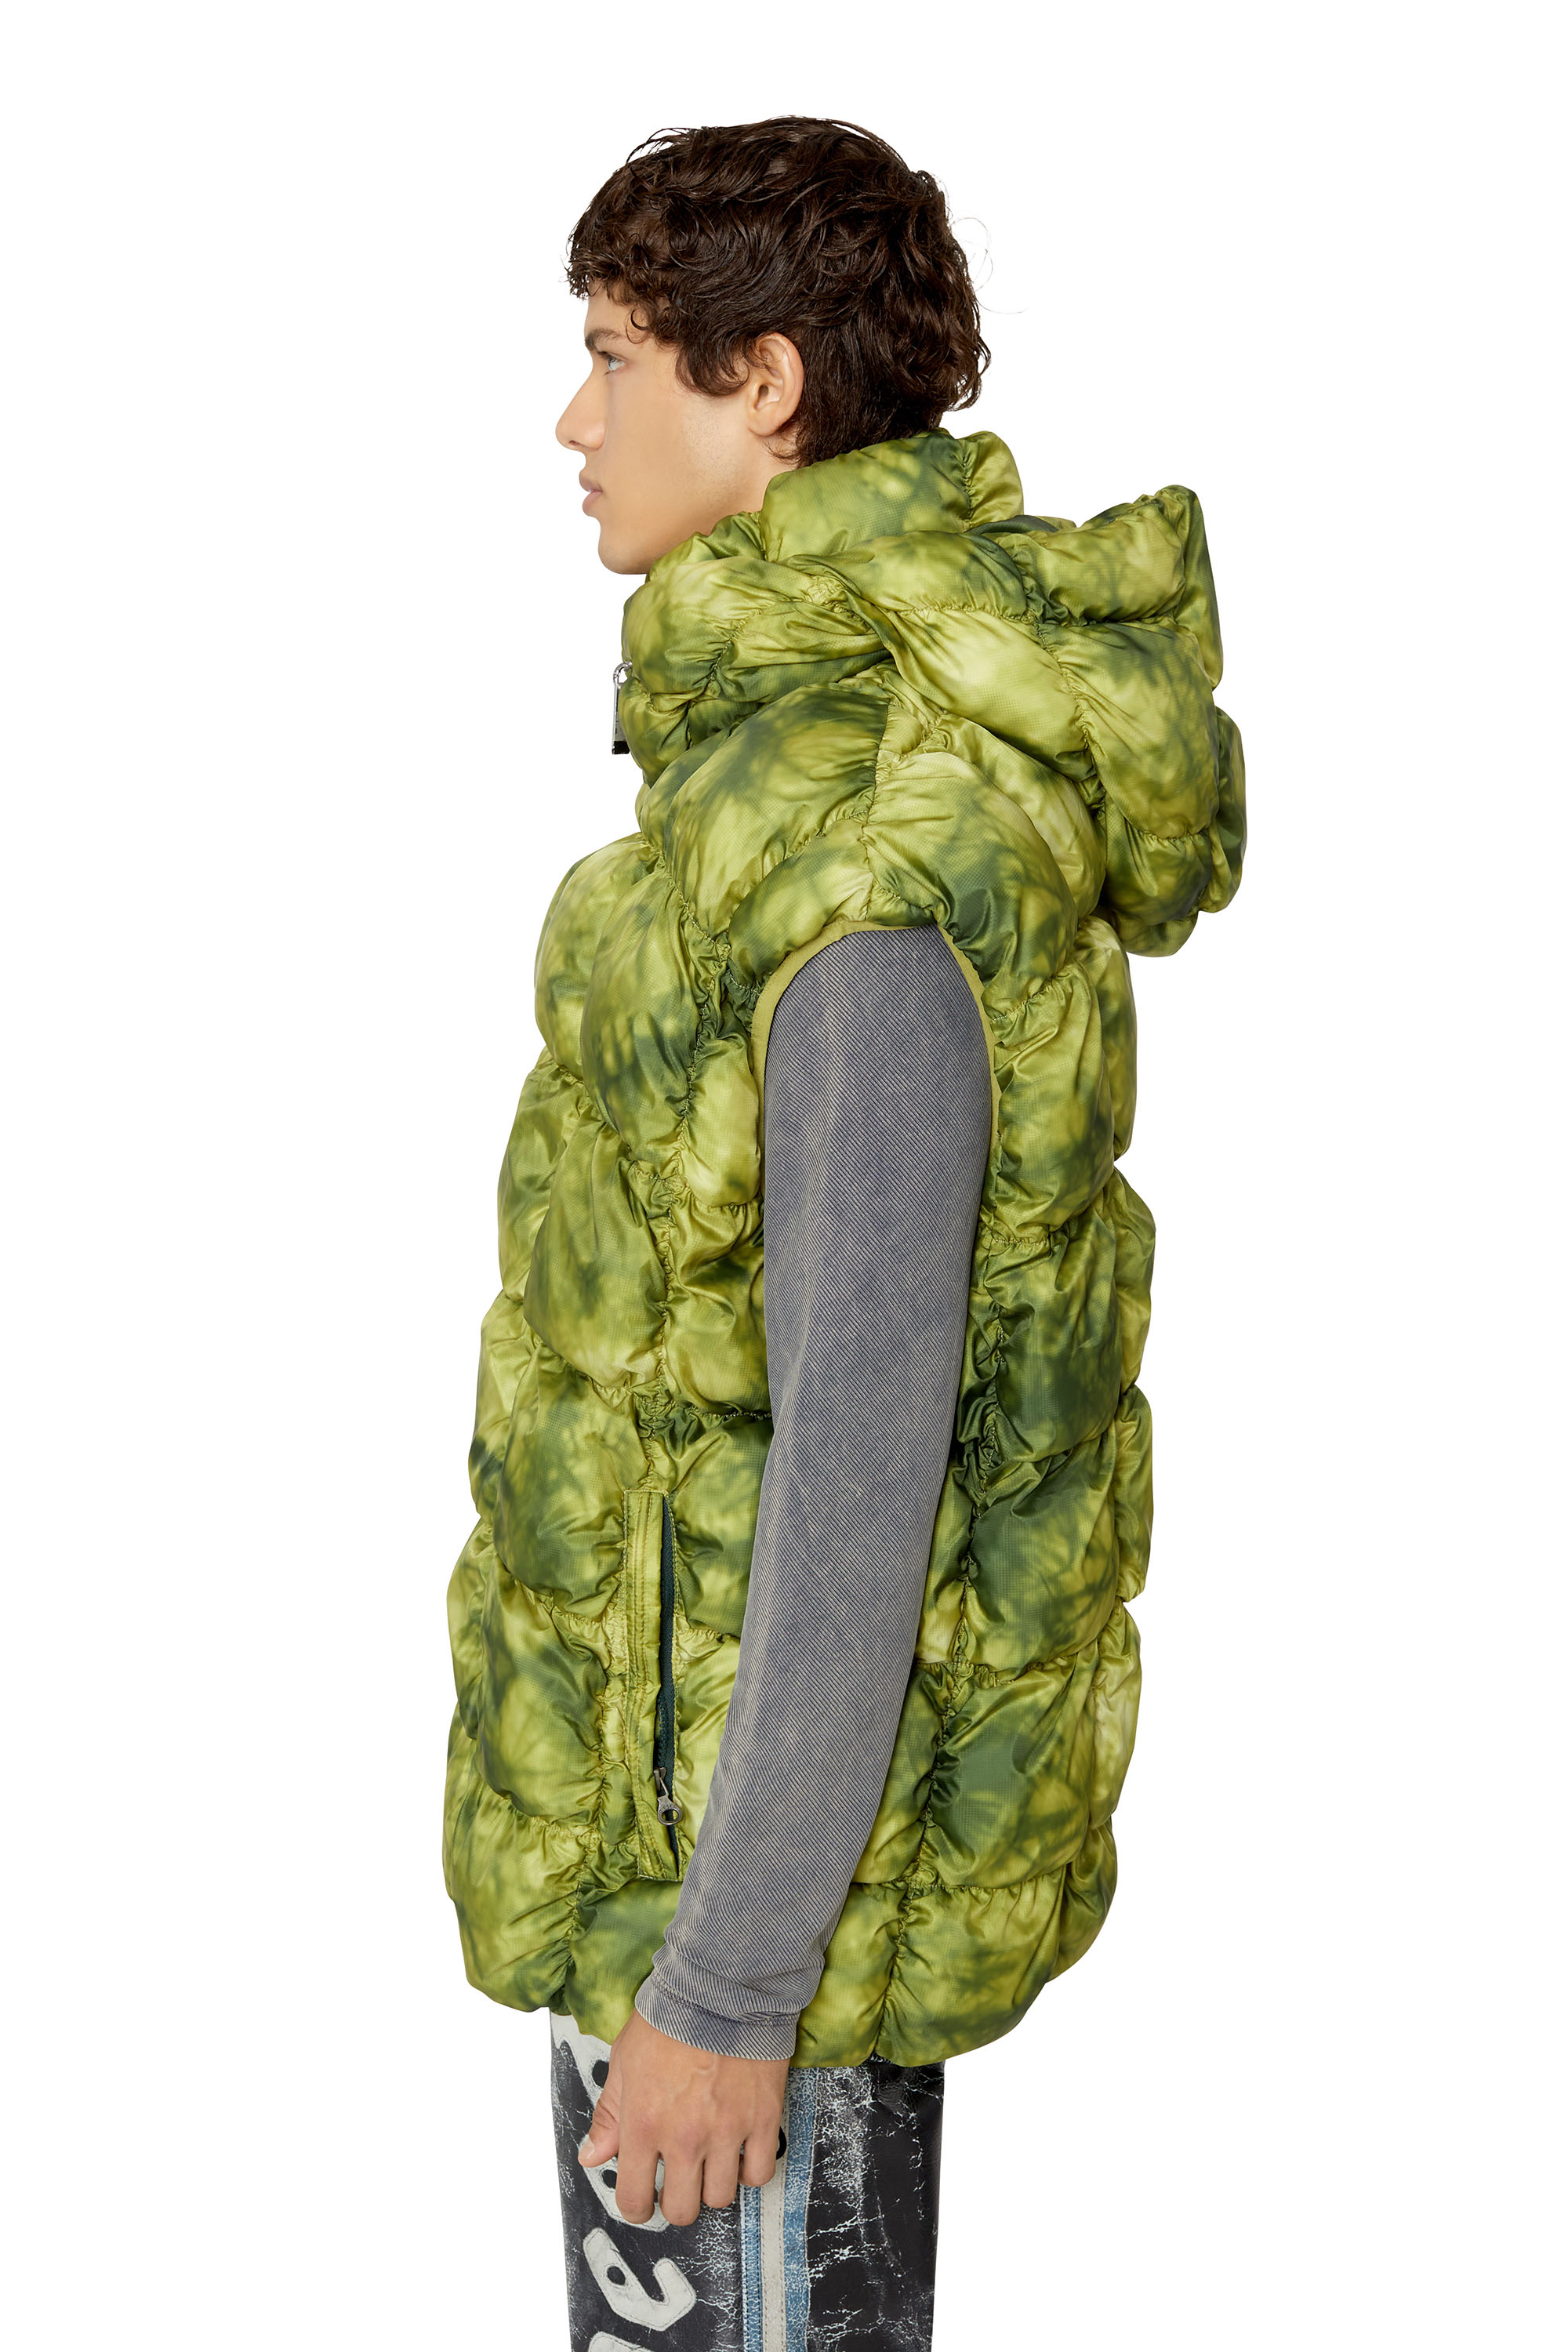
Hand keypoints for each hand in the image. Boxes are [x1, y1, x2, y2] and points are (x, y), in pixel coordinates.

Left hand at [578, 2004, 789, 2226]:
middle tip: (677, 2181)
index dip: (636, 2207)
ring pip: (721, 2197)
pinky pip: (759, 2173)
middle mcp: (685, 2138)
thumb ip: (609, 2115)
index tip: (642, 2199)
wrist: (723, 1986)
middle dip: (675, 2201)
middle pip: (681, 2209)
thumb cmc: (669, 2018)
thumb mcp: (625, 2061)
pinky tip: (739, 2152)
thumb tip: (591, 2157)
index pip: (634, 2198)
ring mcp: (727, 2132)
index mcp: (644, 2124)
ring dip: (712, 2185)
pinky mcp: (763, 2119)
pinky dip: (749, 2170)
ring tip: (709, 2161)